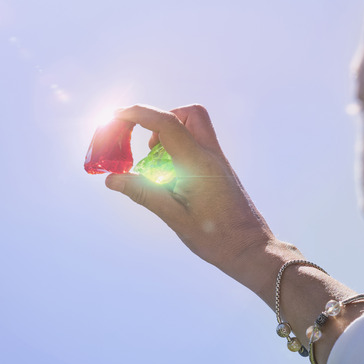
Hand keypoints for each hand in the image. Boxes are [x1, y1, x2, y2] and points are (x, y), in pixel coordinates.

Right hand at [106, 104, 295, 290]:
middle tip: (147, 146)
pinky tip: (170, 177)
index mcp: (198, 164)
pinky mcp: (219, 169)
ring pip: (195, 126)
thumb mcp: (175, 218)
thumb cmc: (216, 239)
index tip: (117, 115)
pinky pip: (198, 144)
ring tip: (157, 166)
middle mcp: (211, 155)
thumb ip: (144, 193)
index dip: (140, 114)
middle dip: (162, 118)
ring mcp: (218, 161)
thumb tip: (112, 179)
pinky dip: (179, 148)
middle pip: (190, 114)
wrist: (251, 249)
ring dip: (171, 134)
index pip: (167, 124)